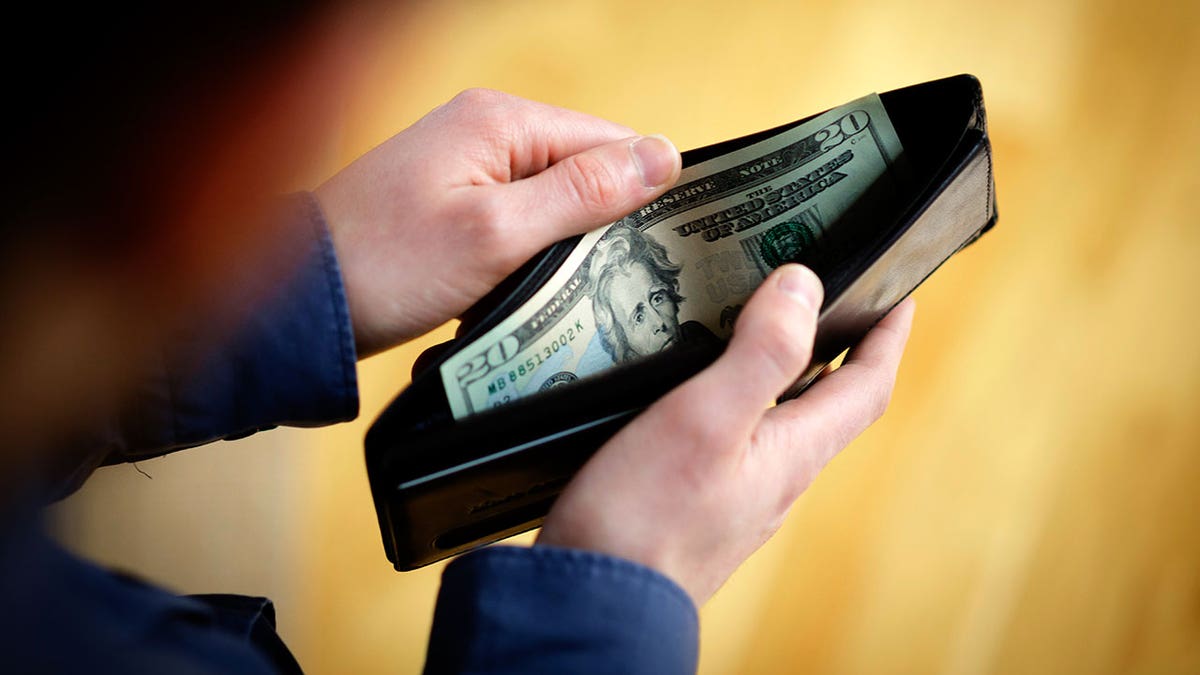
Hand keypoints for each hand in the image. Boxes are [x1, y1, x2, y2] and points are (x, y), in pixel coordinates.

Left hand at [315, 89, 681, 356]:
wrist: (300, 303)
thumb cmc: (386, 264)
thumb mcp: (498, 233)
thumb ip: (583, 194)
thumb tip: (663, 156)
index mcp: (501, 121)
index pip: (609, 141)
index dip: (640, 194)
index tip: (653, 251)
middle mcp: (485, 132)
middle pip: (583, 173)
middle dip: (596, 229)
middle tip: (597, 285)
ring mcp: (466, 168)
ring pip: (551, 205)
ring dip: (560, 250)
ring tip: (550, 294)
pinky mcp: (453, 205)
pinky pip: (517, 225)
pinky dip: (526, 259)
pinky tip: (516, 292)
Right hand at [539, 265, 914, 605]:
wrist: (597, 602)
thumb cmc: (647, 517)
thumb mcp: (708, 417)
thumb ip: (760, 352)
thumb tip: (804, 286)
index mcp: (792, 454)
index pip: (865, 389)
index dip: (888, 340)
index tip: (900, 300)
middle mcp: (775, 480)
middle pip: (825, 408)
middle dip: (836, 354)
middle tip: (828, 306)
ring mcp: (737, 500)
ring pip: (778, 427)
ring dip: (784, 378)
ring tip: (758, 335)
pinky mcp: (697, 510)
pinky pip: (736, 446)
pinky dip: (737, 407)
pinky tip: (697, 399)